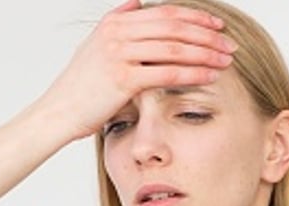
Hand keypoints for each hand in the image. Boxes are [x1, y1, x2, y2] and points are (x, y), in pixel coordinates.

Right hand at [38, 0, 235, 141]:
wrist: (59, 112)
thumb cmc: (81, 86)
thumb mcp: (96, 44)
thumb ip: (118, 21)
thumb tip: (137, 1)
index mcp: (115, 22)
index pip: (165, 12)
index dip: (195, 17)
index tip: (217, 25)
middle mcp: (117, 33)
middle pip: (174, 27)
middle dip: (206, 34)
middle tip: (229, 44)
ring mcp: (120, 54)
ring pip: (174, 48)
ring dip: (205, 53)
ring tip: (225, 60)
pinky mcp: (123, 78)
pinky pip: (167, 72)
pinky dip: (193, 73)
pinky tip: (210, 76)